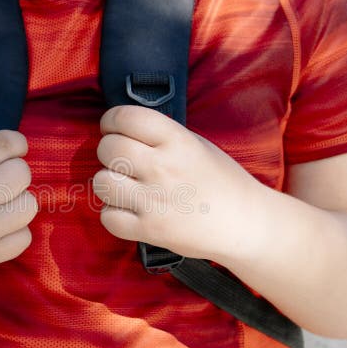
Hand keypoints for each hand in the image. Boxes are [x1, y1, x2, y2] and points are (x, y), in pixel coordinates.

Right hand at [0, 130, 37, 302]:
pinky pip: (24, 236)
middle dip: (14, 171)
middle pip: (21, 173)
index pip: (1, 145)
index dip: (16, 142)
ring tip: (0, 204)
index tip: (15, 146)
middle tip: (1, 179)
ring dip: (18, 201)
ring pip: (29, 205)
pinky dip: (15, 231)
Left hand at [93, 105, 262, 260]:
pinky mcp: (150, 230)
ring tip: (124, 186)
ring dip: (108, 183)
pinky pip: (108, 217)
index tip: (112, 128)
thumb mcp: (195, 143)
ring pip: (102, 182)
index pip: (126, 117)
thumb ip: (160, 135)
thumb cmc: (220, 180)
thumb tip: (122, 128)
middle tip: (120, 160)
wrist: (244, 222)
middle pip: (108, 148)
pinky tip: (128, 209)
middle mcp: (164, 167)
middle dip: (108, 151)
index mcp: (177, 140)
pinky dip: (113, 214)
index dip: (111, 120)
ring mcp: (155, 200)